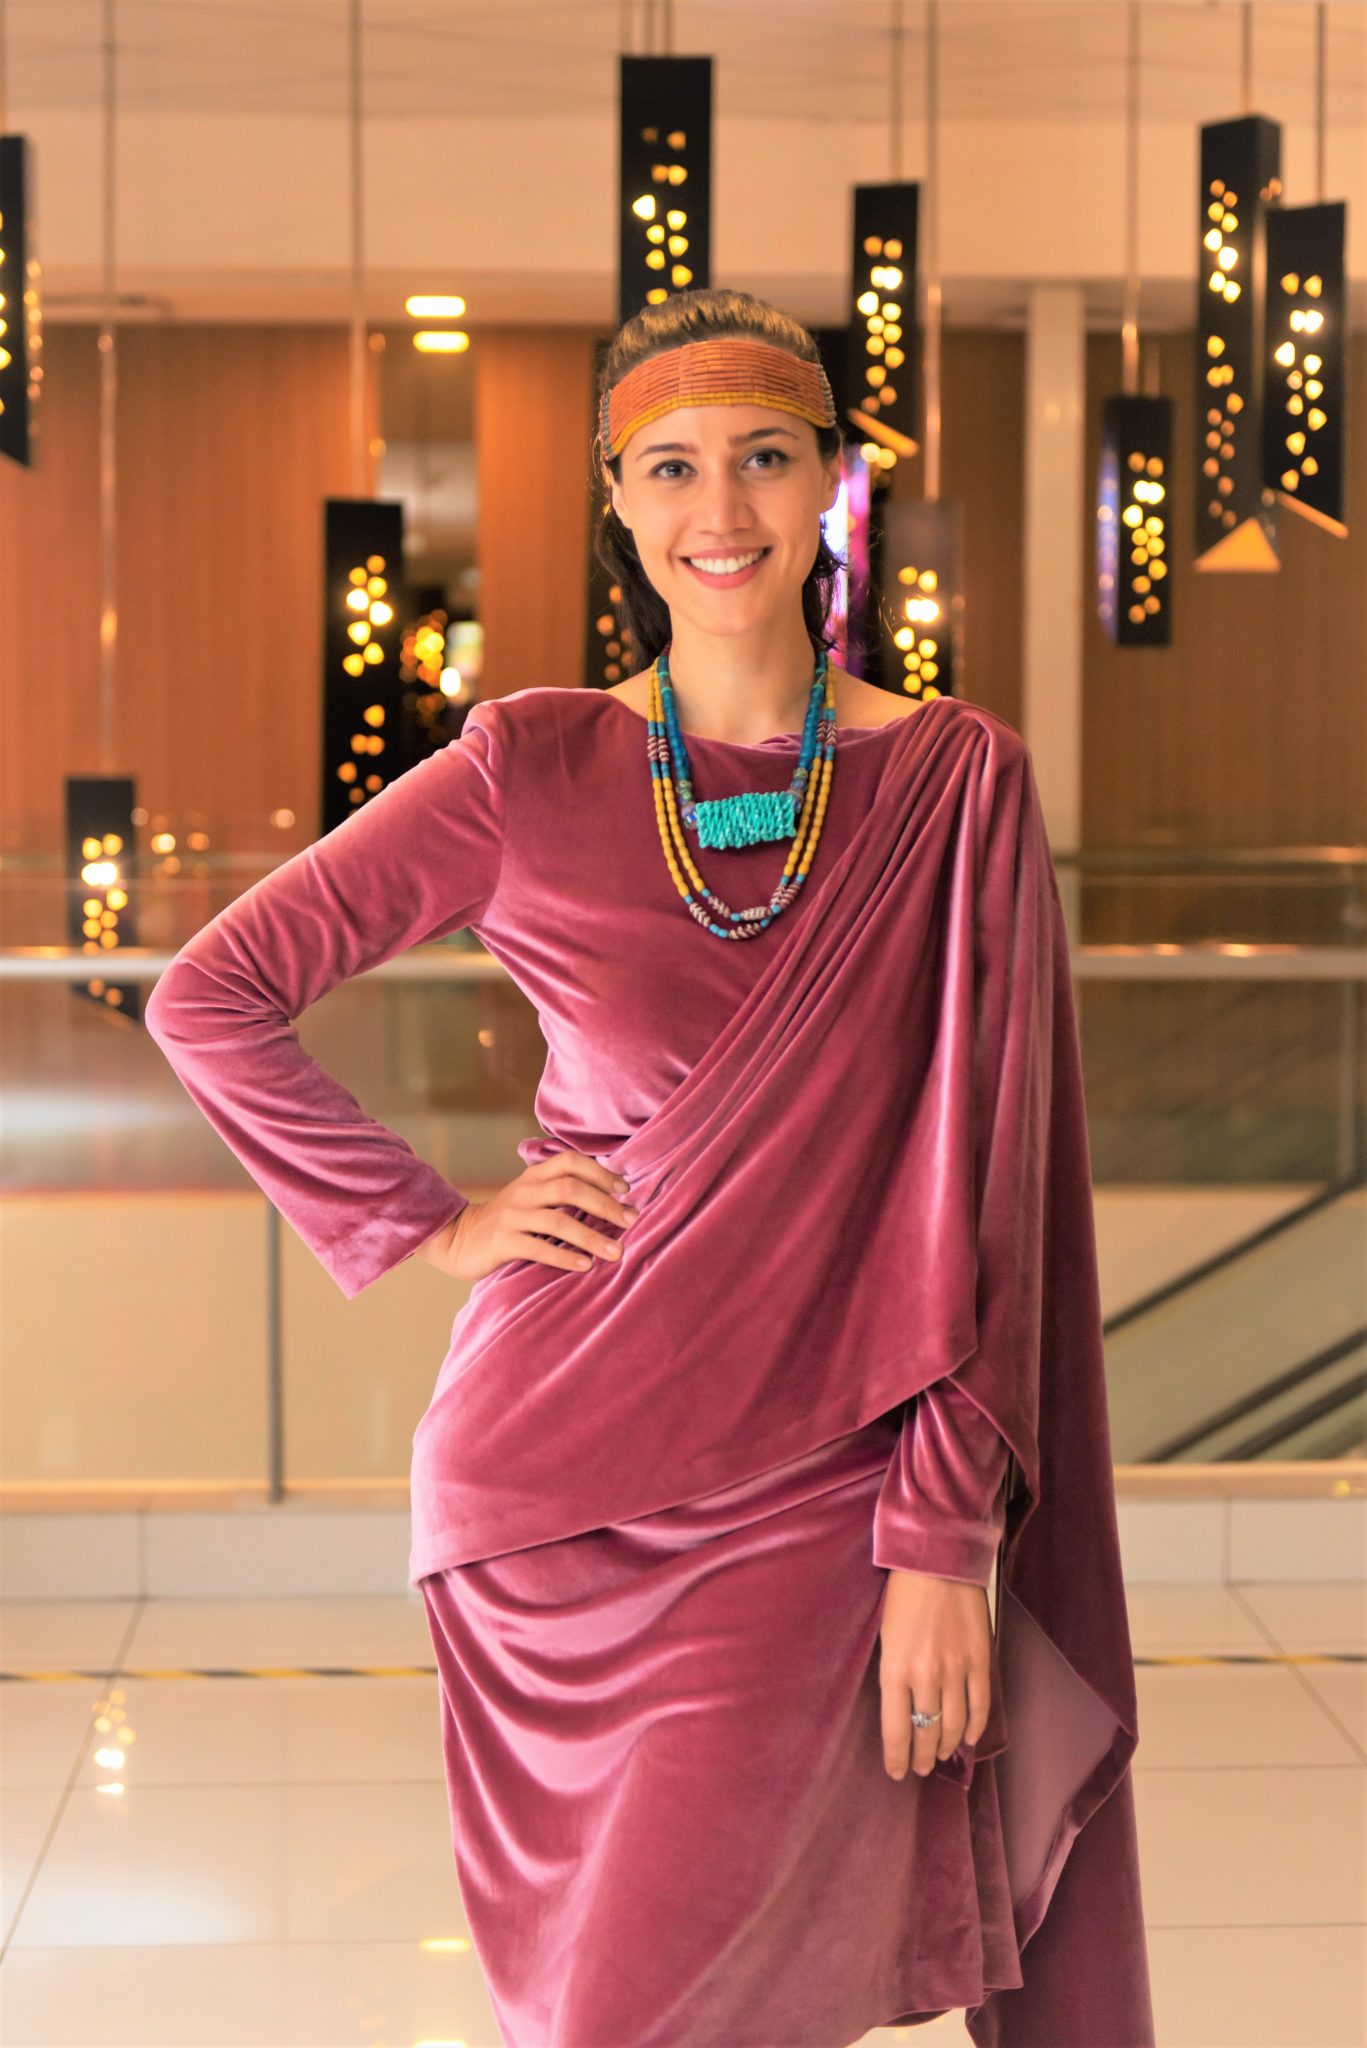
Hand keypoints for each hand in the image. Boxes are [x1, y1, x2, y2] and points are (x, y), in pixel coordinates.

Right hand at [414, 1151, 639, 1283]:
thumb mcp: (531, 1197)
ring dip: (591, 1237)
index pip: (571, 1161)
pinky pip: (537, 1248)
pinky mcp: (501, 1242)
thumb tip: (612, 1199)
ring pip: (557, 1220)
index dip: (601, 1172)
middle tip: (632, 1221)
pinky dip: (564, 1256)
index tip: (626, 1191)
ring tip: (617, 1252)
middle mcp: (524, 1191)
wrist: (458, 1239)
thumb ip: (561, 1192)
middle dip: (605, 1205)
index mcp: (534, 1176)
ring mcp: (511, 1216)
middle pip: (570, 1188)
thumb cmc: (508, 1221)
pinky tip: (585, 1266)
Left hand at [877, 1567, 991, 1780]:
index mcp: (895, 1670)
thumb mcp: (886, 1637)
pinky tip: (967, 1737)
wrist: (938, 1560)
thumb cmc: (904, 1595)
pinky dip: (974, 1727)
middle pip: (926, 1733)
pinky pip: (980, 1705)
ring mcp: (956, 1669)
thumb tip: (902, 1708)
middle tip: (920, 1768)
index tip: (897, 1773)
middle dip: (922, 1757)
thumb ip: (894, 1674)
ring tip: (941, 1755)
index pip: (896, 1731)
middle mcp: (926, 1676)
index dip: (897, 1758)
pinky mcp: (980, 1660)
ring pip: (953, 1725)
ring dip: (947, 1746)